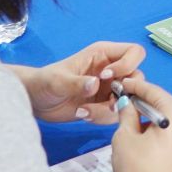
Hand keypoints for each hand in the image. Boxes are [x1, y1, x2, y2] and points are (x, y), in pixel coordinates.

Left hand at [19, 41, 146, 124]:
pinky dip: (102, 118)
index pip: (134, 52)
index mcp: (103, 55)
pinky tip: (83, 115)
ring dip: (110, 109)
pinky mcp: (104, 106)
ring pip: (128, 99)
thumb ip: (76, 82)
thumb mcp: (57, 80)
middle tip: (105, 102)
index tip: (107, 77)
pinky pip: (115, 114)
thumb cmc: (44, 81)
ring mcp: (109, 89)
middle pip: (137, 78)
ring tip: (86, 112)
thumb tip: (96, 84)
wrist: (34, 102)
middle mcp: (111, 71)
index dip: (128, 65)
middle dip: (123, 92)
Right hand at [108, 76, 171, 171]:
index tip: (123, 84)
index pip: (154, 92)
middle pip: (165, 108)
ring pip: (171, 125)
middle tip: (126, 110)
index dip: (136, 87)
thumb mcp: (124, 138)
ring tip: (135, 133)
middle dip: (145, 107)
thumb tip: (128, 104)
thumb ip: (126, 115)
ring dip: (154, 125)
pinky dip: (163, 140)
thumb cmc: (139, 168)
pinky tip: (149, 152)